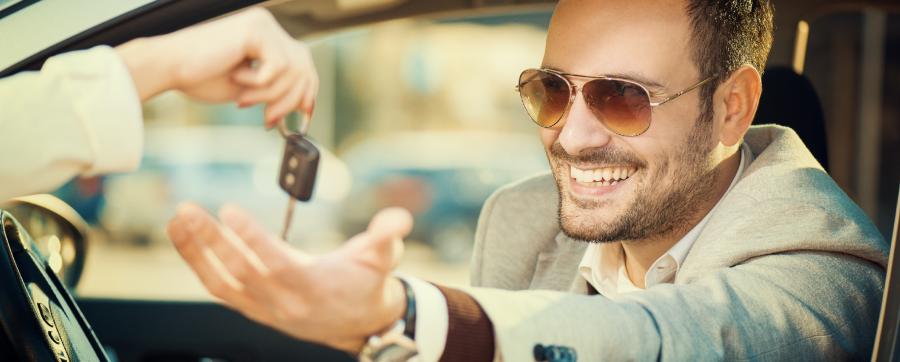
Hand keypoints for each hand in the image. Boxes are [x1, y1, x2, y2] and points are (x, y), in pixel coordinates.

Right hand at [116, 7, 317, 126]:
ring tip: (243, 99)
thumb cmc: (199, 78)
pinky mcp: (255, 29)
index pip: (303, 64)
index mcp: (266, 37)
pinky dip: (259, 83)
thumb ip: (274, 92)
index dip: (308, 92)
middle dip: (291, 100)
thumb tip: (302, 107)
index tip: (304, 117)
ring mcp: (263, 24)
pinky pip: (278, 67)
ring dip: (270, 95)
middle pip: (304, 67)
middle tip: (269, 120)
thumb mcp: (248, 89)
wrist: (168, 67)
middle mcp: (267, 26)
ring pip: (293, 70)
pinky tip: (236, 77)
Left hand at [165, 203, 411, 352]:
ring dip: (196, 251)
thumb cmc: (369, 283)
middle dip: (211, 241)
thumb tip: (398, 219)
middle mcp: (284, 302)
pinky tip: (185, 237)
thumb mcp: (384, 258)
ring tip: (178, 219)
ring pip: (222, 282)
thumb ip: (387, 236)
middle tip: (188, 209)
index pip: (276, 263)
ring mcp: (265, 308)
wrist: (361, 324)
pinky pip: (219, 287)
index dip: (252, 239)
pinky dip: (199, 263)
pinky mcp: (253, 308)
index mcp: (313, 287)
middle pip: (240, 272)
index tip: (230, 210)